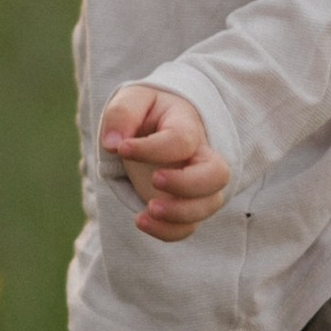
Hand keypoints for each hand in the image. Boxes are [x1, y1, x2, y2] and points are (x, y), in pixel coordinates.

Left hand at [98, 84, 231, 240]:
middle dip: (187, 184)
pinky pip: (189, 226)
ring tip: (147, 210)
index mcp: (187, 126)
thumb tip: (113, 143)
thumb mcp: (133, 100)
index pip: (182, 140)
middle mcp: (199, 156)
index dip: (153, 148)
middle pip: (217, 175)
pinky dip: (168, 231)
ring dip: (179, 213)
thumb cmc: (146, 112)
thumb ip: (122, 114)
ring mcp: (196, 184)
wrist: (156, 126)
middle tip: (154, 180)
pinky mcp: (185, 205)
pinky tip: (141, 220)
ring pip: (208, 205)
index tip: (122, 148)